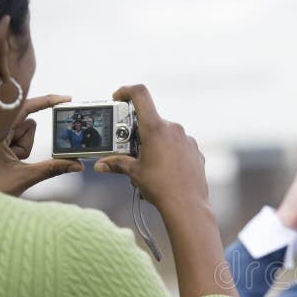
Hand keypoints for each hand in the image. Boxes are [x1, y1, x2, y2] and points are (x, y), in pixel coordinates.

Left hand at [0, 94, 83, 195]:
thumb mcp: (24, 176)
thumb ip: (52, 168)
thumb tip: (77, 165)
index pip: (25, 108)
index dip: (47, 101)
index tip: (66, 99)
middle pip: (28, 125)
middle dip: (27, 143)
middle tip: (16, 159)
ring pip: (25, 134)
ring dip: (23, 149)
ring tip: (10, 163)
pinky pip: (19, 142)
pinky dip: (19, 153)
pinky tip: (7, 164)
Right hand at [94, 84, 206, 214]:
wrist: (187, 205)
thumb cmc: (160, 188)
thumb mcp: (134, 173)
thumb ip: (117, 163)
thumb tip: (101, 165)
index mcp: (155, 128)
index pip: (140, 94)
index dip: (126, 91)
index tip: (118, 98)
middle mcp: (173, 129)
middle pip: (151, 120)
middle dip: (138, 132)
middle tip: (130, 149)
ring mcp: (187, 139)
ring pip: (166, 134)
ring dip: (154, 144)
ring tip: (148, 166)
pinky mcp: (196, 151)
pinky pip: (179, 145)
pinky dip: (169, 152)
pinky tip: (165, 170)